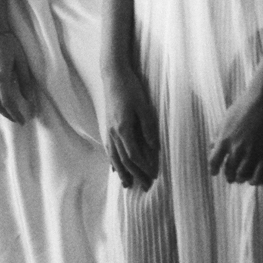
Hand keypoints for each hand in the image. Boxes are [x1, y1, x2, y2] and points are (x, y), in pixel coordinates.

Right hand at [0, 31, 34, 124]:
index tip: (22, 120)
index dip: (15, 113)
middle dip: (8, 114)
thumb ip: (25, 80)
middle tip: (18, 119)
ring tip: (9, 114)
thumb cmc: (8, 42)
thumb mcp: (22, 60)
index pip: (7, 100)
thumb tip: (28, 98)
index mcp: (0, 74)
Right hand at [104, 66, 159, 189]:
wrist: (113, 75)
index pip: (134, 155)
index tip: (154, 176)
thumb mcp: (144, 107)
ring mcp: (108, 131)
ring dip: (122, 172)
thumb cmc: (131, 88)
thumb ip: (148, 128)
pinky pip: (109, 150)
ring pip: (114, 157)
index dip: (144, 167)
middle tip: (146, 187)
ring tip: (127, 185)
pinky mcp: (107, 127)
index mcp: (123, 129)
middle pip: (124, 160)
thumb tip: (154, 148)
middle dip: (135, 175)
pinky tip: (115, 169)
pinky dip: (113, 162)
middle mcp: (113, 133)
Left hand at [208, 84, 262, 185]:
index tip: (214, 173)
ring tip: (240, 179)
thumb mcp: (225, 119)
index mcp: (224, 140)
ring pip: (242, 174)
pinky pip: (258, 174)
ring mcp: (251, 153)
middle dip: (228, 176)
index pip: (214, 161)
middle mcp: (236, 149)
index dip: (213, 169)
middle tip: (229, 178)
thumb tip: (212, 145)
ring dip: (240, 178)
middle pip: (228, 170)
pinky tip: (252, 181)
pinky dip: (254, 180)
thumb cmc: (244, 106)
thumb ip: (218, 134)